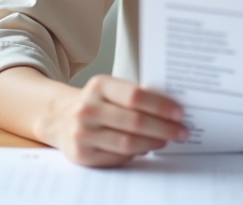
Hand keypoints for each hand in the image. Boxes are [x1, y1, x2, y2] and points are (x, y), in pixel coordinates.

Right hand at [42, 74, 187, 167]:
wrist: (60, 119)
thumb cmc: (96, 103)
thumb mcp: (110, 90)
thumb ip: (135, 96)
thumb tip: (171, 109)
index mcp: (98, 85)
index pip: (135, 95)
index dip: (161, 105)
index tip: (180, 112)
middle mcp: (87, 108)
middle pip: (135, 121)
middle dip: (164, 128)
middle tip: (182, 131)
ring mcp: (82, 132)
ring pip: (128, 142)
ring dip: (153, 143)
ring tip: (167, 140)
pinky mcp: (82, 154)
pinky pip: (118, 157)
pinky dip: (137, 153)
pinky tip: (147, 148)